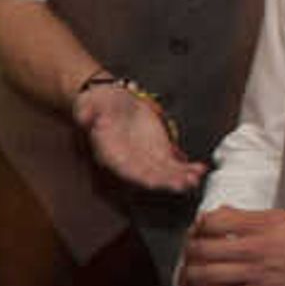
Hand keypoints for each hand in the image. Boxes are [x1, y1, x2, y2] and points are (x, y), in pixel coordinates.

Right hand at [80, 84, 202, 196]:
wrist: (109, 102)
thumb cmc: (97, 104)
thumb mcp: (90, 104)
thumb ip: (88, 112)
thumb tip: (84, 117)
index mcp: (110, 155)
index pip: (126, 170)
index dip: (140, 176)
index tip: (154, 182)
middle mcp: (128, 163)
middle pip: (149, 177)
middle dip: (167, 181)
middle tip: (184, 183)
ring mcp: (145, 160)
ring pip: (165, 174)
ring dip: (181, 178)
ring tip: (196, 178)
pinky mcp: (159, 152)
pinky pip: (174, 164)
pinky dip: (187, 168)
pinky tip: (200, 169)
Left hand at [180, 207, 284, 285]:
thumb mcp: (281, 216)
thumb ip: (248, 216)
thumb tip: (222, 212)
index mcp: (259, 226)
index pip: (213, 221)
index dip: (200, 224)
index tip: (200, 228)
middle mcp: (254, 249)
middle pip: (204, 249)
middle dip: (191, 248)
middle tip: (192, 250)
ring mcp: (257, 273)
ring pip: (210, 276)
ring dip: (198, 273)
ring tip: (197, 271)